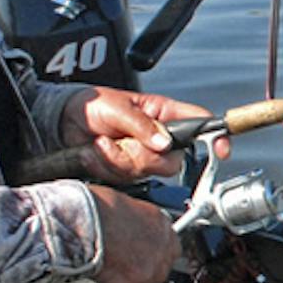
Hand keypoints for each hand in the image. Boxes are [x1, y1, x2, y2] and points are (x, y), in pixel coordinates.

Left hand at [57, 87, 228, 184]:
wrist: (61, 122)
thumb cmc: (91, 104)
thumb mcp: (116, 107)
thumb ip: (142, 125)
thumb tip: (164, 142)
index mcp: (164, 114)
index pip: (199, 123)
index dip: (215, 136)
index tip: (220, 149)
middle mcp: (158, 136)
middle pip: (173, 159)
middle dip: (144, 155)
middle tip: (122, 142)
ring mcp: (142, 155)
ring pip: (147, 171)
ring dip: (119, 159)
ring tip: (103, 143)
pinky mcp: (126, 170)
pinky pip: (125, 177)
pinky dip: (107, 166)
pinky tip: (97, 153)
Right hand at [89, 184, 181, 282]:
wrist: (83, 221)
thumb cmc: (98, 207)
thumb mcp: (130, 205)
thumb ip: (141, 222)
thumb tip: (134, 228)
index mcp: (164, 226)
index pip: (170, 246)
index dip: (153, 250)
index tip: (142, 251)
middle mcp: (163, 250)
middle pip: (160, 267)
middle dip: (142, 265)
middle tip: (122, 259)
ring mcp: (149, 271)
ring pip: (142, 281)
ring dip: (127, 277)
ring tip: (107, 263)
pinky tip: (100, 271)